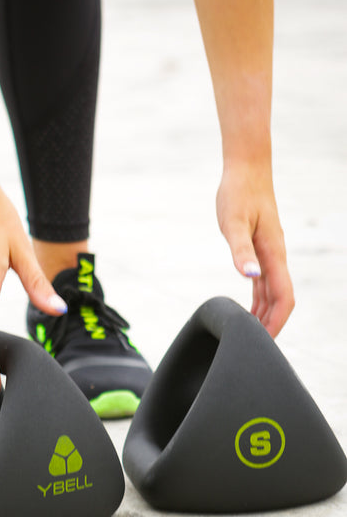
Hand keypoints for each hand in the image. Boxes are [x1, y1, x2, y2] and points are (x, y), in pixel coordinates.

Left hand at [216, 160, 294, 337]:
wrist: (245, 169)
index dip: (277, 322)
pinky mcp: (261, 249)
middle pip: (280, 300)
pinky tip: (248, 311)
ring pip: (273, 293)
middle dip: (271, 325)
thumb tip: (249, 277)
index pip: (283, 298)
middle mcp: (276, 257)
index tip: (264, 341)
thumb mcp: (233, 223)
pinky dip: (258, 300)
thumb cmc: (238, 194)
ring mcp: (270, 254)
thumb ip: (240, 251)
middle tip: (255, 347)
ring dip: (265, 315)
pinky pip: (264, 282)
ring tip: (251, 335)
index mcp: (273, 254)